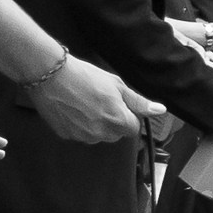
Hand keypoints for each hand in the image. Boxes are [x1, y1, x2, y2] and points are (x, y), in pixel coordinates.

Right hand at [30, 54, 158, 143]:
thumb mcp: (117, 85)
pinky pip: (80, 134)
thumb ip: (139, 102)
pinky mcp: (65, 135)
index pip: (133, 129)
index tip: (119, 104)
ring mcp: (81, 137)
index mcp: (117, 121)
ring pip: (97, 135)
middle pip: (116, 134)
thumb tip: (160, 111)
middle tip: (101, 101)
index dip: (128, 116)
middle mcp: (100, 134)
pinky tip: (73, 109)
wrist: (51, 76)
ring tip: (86, 103)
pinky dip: (79, 125)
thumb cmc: (87, 77)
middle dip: (113, 121)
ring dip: (96, 124)